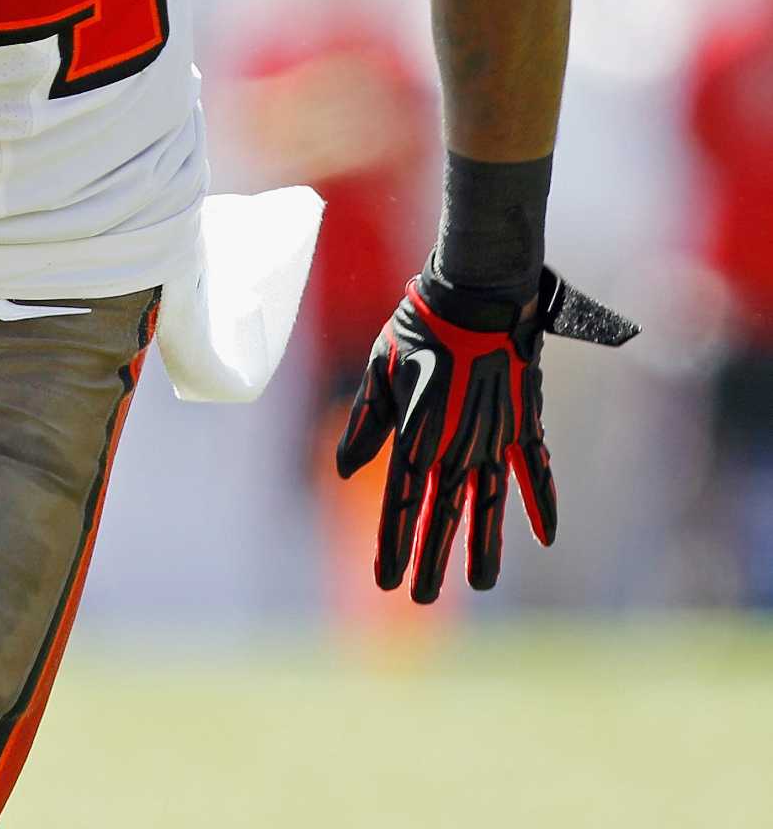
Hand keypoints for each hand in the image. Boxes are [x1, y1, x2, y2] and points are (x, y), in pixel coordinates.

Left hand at [336, 260, 637, 603]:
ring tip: (479, 583)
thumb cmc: (418, 328)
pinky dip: (544, 504)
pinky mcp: (524, 424)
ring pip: (489, 506)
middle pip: (443, 516)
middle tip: (421, 599)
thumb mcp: (379, 369)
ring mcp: (494, 439)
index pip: (401, 504)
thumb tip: (347, 469)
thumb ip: (365, 423)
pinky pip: (536, 472)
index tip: (386, 582)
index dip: (394, 545)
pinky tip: (548, 537)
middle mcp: (456, 448)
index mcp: (416, 436)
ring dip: (483, 546)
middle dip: (431, 560)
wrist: (475, 296)